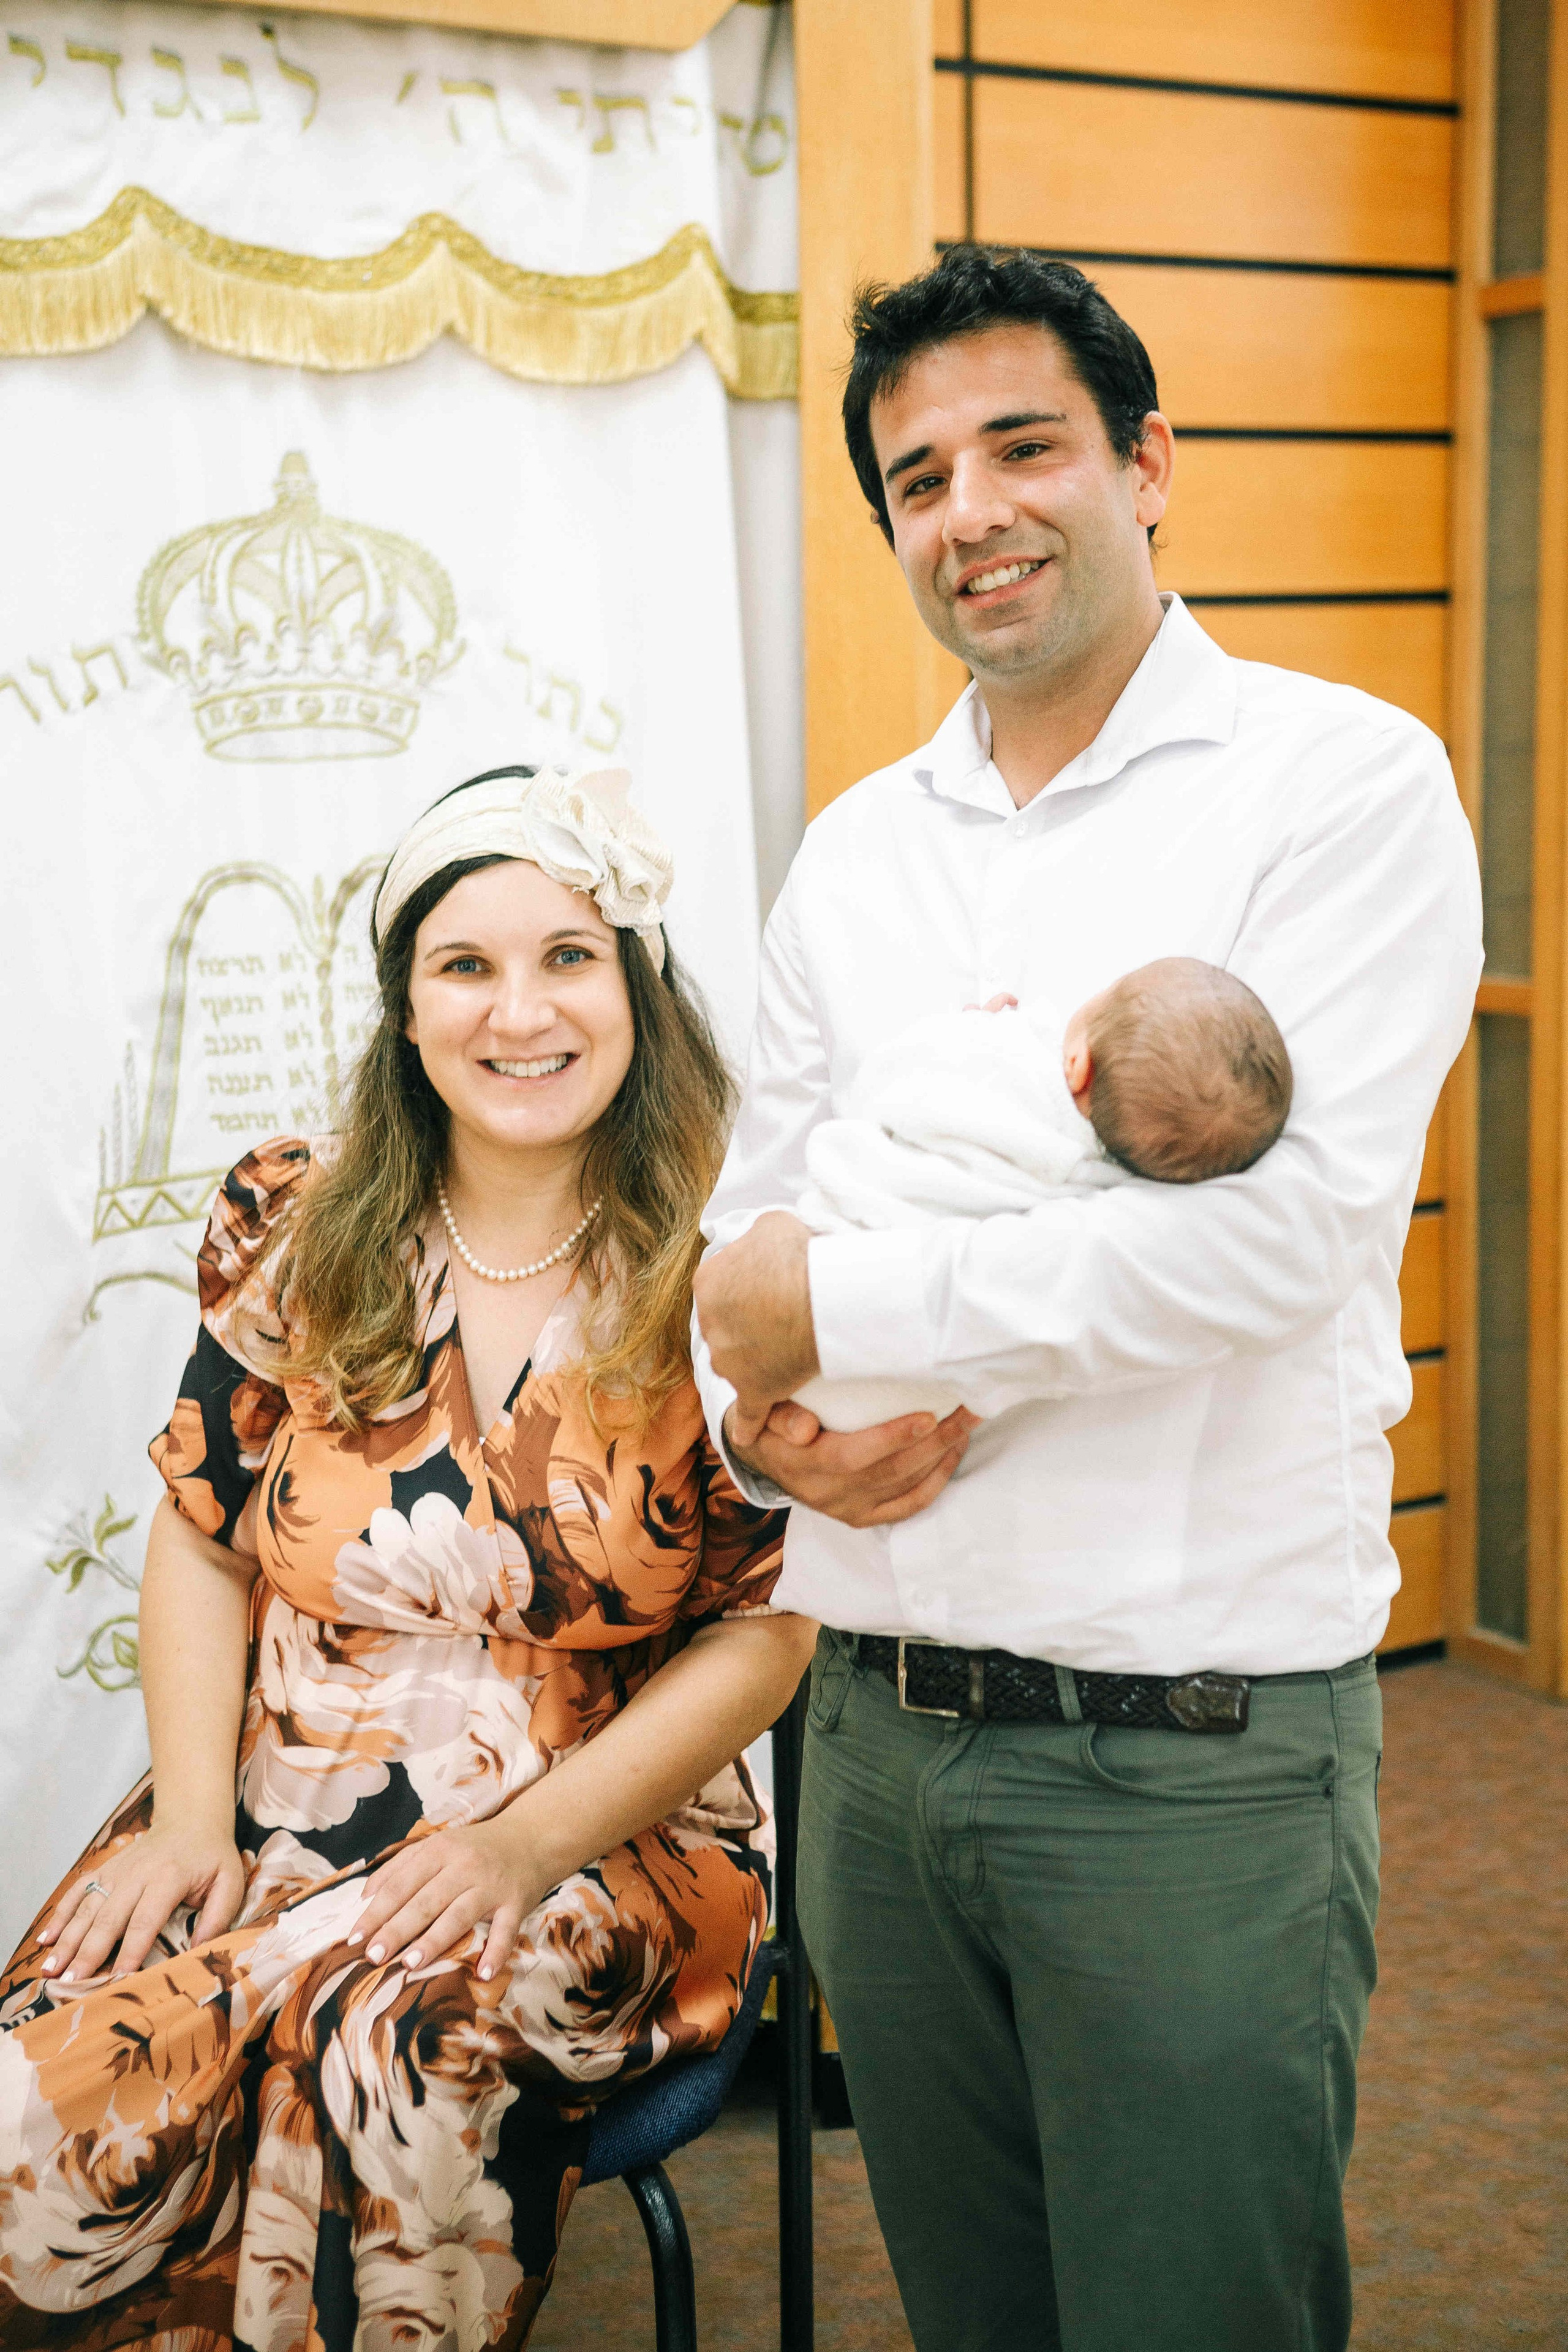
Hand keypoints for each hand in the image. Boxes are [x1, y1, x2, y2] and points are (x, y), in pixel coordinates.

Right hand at [39, 1822, 245, 1982]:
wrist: (192, 1820)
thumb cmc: (212, 1857)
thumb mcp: (229, 1882)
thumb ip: (218, 1916)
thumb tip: (199, 1948)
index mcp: (169, 1877)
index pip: (145, 1919)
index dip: (130, 1949)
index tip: (117, 1977)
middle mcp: (137, 1873)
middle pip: (108, 1917)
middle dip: (88, 1951)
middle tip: (71, 1981)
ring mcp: (116, 1870)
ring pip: (87, 1907)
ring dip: (67, 1939)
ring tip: (51, 1969)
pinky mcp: (105, 1869)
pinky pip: (78, 1891)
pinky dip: (60, 1914)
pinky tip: (45, 1939)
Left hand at [349, 1815, 547, 1980]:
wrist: (531, 1838)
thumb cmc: (474, 1848)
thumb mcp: (437, 1844)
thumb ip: (399, 1866)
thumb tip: (364, 1896)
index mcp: (439, 1851)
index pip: (401, 1885)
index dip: (376, 1911)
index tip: (355, 1937)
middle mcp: (464, 1866)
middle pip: (425, 1901)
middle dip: (397, 1929)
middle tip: (374, 1956)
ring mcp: (491, 1885)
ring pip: (459, 1914)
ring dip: (435, 1940)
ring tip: (411, 1964)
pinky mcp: (517, 1903)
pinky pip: (505, 1930)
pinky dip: (496, 1952)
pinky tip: (483, 1973)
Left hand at [693, 1213, 818, 1418]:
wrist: (819, 1299)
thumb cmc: (797, 1257)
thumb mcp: (772, 1226)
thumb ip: (758, 1237)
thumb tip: (761, 1244)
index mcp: (708, 1283)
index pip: (722, 1286)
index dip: (749, 1287)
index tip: (773, 1288)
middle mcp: (709, 1325)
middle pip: (728, 1327)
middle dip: (749, 1325)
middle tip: (784, 1319)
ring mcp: (728, 1362)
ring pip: (736, 1364)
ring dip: (756, 1363)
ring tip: (787, 1355)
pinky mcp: (753, 1391)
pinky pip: (747, 1415)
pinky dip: (748, 1426)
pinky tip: (748, 1436)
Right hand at [724, 1397, 977, 1527]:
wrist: (763, 1458)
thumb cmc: (770, 1423)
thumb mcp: (762, 1413)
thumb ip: (782, 1417)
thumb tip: (805, 1429)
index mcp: (802, 1466)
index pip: (852, 1456)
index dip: (891, 1438)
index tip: (928, 1415)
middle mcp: (828, 1494)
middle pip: (889, 1471)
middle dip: (934, 1441)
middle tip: (967, 1411)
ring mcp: (847, 1510)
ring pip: (904, 1487)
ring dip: (942, 1456)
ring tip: (968, 1424)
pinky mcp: (862, 1517)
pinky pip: (906, 1506)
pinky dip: (935, 1482)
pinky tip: (952, 1454)